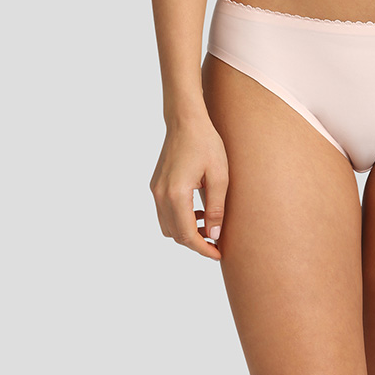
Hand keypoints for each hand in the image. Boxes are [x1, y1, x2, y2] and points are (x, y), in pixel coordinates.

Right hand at [150, 114, 228, 261]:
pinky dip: (179, 219)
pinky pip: (164, 212)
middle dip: (195, 242)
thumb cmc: (206, 143)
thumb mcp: (220, 175)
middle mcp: (160, 195)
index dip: (203, 248)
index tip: (218, 253)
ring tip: (207, 224)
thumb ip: (216, 208)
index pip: (186, 235)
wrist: (185, 120)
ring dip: (186, 231)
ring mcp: (155, 190)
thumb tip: (214, 235)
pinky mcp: (155, 185)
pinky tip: (196, 210)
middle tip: (216, 240)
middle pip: (175, 234)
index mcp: (176, 194)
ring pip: (167, 226)